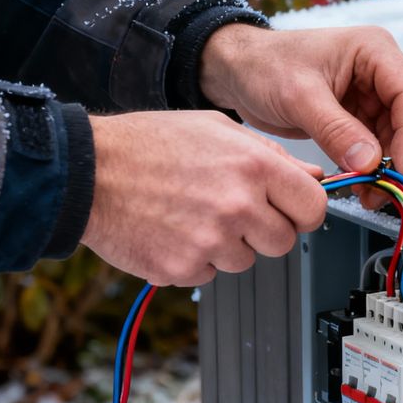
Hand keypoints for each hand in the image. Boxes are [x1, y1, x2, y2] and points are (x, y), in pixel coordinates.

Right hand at [81, 111, 326, 285]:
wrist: (88, 172)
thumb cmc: (149, 144)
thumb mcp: (217, 129)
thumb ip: (271, 155)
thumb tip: (312, 175)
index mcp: (253, 167)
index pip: (314, 208)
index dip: (304, 211)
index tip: (293, 211)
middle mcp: (237, 206)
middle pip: (284, 242)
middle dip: (264, 231)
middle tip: (232, 211)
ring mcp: (210, 241)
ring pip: (246, 261)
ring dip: (227, 245)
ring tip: (194, 214)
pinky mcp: (183, 268)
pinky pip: (209, 274)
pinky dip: (195, 259)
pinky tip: (174, 230)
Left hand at [199, 24, 402, 176]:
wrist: (238, 72)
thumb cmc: (263, 66)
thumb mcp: (298, 96)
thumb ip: (336, 130)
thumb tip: (370, 162)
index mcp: (374, 50)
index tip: (399, 170)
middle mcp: (383, 68)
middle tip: (387, 186)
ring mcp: (376, 92)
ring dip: (395, 164)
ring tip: (370, 191)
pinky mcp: (364, 114)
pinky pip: (386, 143)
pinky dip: (380, 165)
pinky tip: (363, 182)